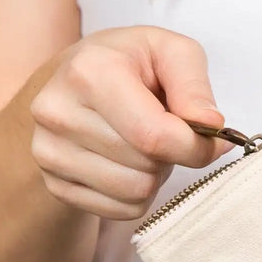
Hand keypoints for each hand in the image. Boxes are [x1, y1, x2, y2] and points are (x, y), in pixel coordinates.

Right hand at [28, 26, 234, 220]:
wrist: (71, 80)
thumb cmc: (130, 63)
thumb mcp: (171, 51)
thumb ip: (195, 86)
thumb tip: (211, 126)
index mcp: (90, 72)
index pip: (154, 135)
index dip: (196, 146)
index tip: (213, 139)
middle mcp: (59, 113)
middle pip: (146, 166)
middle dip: (171, 154)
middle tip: (164, 128)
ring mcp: (48, 151)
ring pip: (135, 192)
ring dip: (155, 174)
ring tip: (144, 143)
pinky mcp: (53, 183)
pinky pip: (120, 209)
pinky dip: (137, 193)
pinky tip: (127, 161)